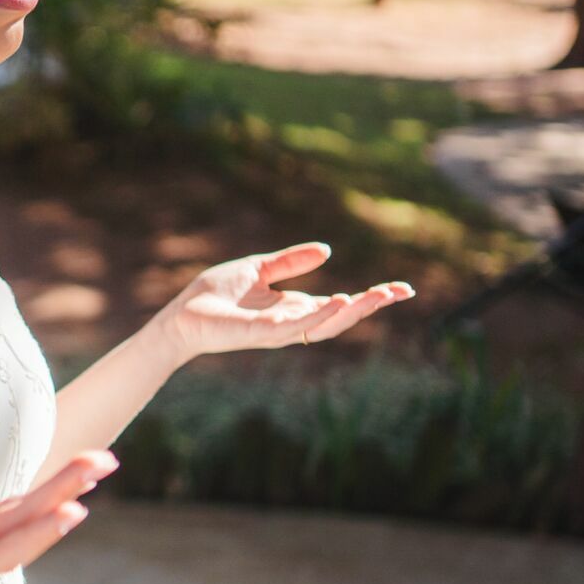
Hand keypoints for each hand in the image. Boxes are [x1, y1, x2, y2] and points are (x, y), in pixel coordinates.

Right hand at [0, 449, 119, 572]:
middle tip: (103, 461)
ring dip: (63, 491)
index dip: (38, 534)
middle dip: (63, 498)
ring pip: (26, 517)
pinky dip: (47, 490)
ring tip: (103, 460)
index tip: (74, 508)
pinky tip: (77, 472)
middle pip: (24, 531)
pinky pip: (18, 506)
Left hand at [152, 243, 414, 363]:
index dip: (369, 298)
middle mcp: (291, 323)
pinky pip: (293, 327)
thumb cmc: (216, 295)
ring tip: (377, 296)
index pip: (339, 306)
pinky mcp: (259, 332)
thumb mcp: (259, 268)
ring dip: (352, 312)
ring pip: (323, 326)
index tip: (400, 288)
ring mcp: (277, 330)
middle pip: (340, 318)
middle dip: (371, 307)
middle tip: (401, 292)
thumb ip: (290, 261)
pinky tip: (338, 300)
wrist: (182, 314)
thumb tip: (327, 250)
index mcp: (294, 309)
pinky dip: (317, 316)